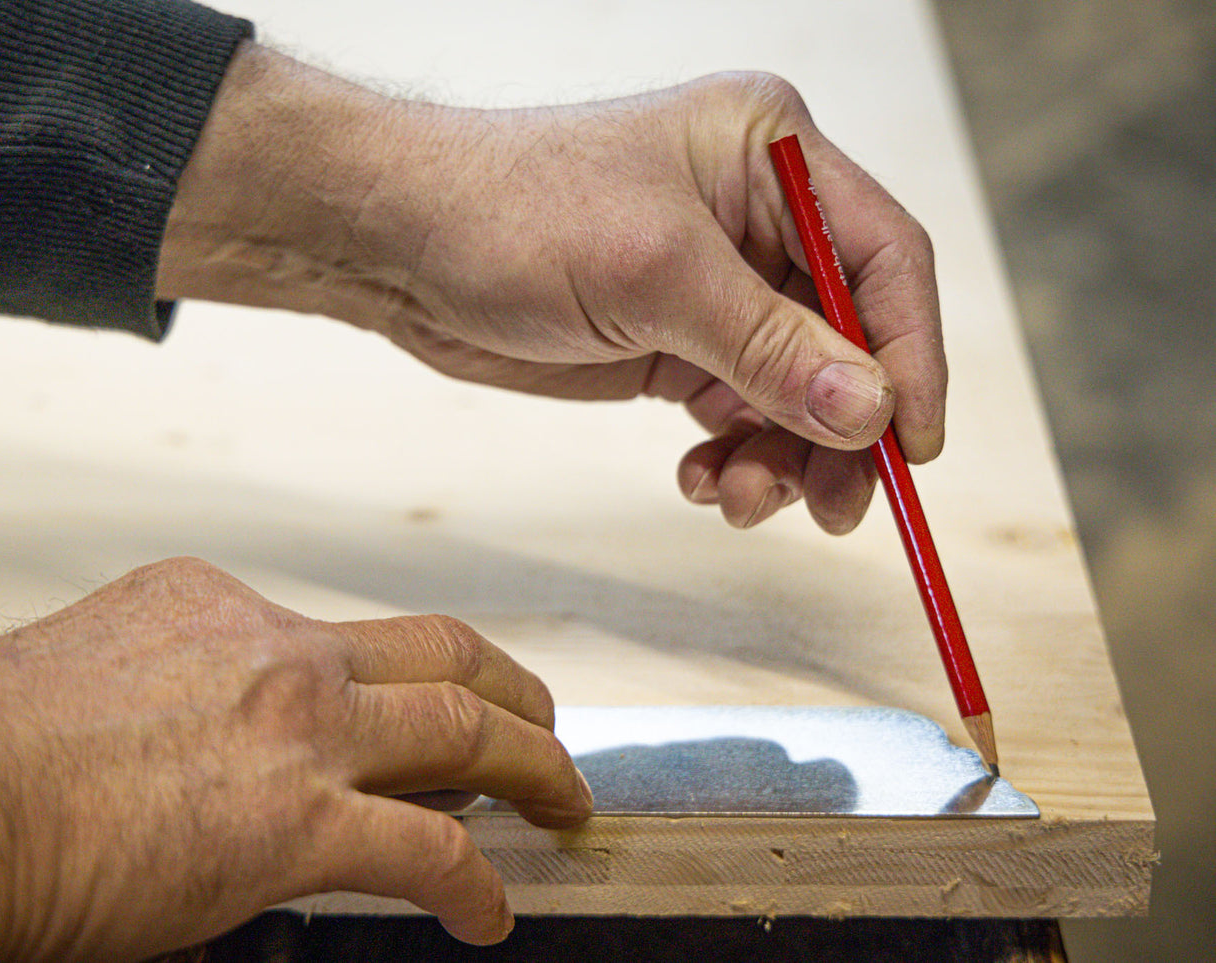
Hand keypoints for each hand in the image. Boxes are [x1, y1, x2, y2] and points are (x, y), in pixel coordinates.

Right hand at [0, 558, 590, 960]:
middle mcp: (273, 649)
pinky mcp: (297, 821)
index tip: (420, 706)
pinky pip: (429, 852)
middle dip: (509, 687)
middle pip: (438, 651)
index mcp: (215, 608)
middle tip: (543, 721)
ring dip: (533, 764)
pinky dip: (474, 884)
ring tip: (562, 798)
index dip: (400, 675)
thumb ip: (174, 695)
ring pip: (464, 727)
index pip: (345, 633)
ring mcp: (297, 728)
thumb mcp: (92, 678)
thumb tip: (209, 754)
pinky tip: (488, 913)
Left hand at [157, 45, 944, 534]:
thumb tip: (871, 411)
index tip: (910, 446)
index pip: (884, 258)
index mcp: (770, 154)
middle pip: (849, 339)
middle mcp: (758, 217)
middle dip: (840, 430)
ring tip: (738, 498)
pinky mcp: (677, 343)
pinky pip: (741, 414)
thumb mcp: (653, 275)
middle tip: (831, 510)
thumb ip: (768, 347)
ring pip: (797, 392)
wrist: (400, 247)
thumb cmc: (510, 213)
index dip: (910, 356)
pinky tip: (699, 478)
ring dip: (782, 459)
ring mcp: (718, 286)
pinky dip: (733, 458)